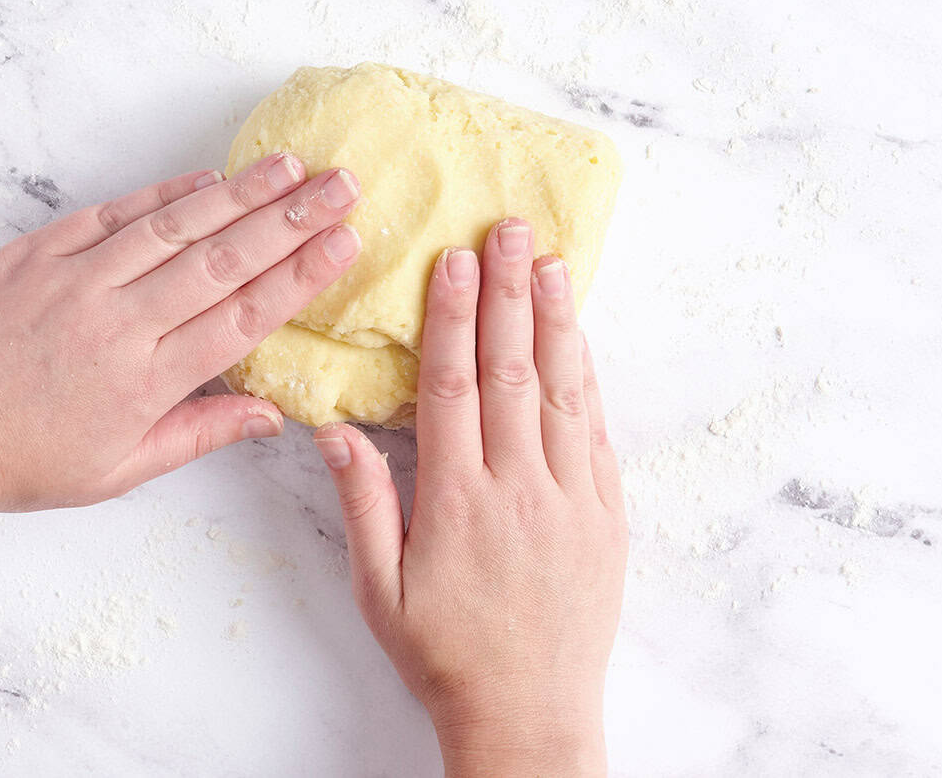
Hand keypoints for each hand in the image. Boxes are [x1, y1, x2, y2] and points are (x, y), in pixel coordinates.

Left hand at [0, 152, 362, 517]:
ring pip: (174, 228)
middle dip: (291, 219)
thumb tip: (272, 416)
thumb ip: (201, 433)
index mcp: (145, 380)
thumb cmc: (21, 460)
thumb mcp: (119, 469)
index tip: (346, 243)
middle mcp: (118, 322)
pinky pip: (111, 214)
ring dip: (239, 194)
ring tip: (291, 166)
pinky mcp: (35, 252)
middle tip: (342, 185)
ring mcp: (74, 280)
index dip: (301, 276)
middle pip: (223, 261)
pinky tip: (206, 175)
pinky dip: (161, 194)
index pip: (244, 317)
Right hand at [313, 219, 626, 776]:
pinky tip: (581, 340)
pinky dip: (589, 379)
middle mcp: (519, 486)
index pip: (453, 385)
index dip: (453, 317)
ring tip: (553, 263)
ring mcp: (571, 498)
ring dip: (557, 321)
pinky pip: (597, 433)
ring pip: (564, 391)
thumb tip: (335, 428)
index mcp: (456, 499)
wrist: (528, 713)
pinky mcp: (606, 515)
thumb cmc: (443, 652)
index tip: (455, 261)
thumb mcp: (379, 588)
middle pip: (512, 370)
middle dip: (509, 293)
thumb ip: (362, 501)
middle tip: (510, 230)